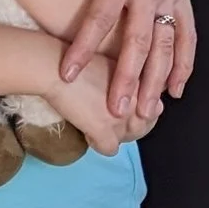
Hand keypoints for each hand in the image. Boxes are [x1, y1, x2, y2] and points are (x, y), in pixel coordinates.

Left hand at [35, 0, 198, 117]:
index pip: (101, 18)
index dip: (83, 47)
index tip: (67, 73)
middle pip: (138, 43)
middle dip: (126, 79)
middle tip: (115, 111)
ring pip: (165, 46)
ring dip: (155, 80)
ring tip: (146, 112)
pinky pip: (187, 33)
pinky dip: (184, 62)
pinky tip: (176, 87)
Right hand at [45, 52, 159, 156]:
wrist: (54, 66)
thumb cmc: (78, 58)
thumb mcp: (113, 63)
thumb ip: (129, 79)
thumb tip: (136, 95)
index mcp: (142, 83)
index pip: (154, 109)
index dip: (138, 111)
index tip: (122, 108)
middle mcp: (138, 101)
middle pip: (143, 127)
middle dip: (128, 126)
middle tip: (107, 119)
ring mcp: (122, 117)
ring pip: (127, 139)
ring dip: (114, 135)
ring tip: (97, 124)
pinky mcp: (103, 130)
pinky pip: (109, 149)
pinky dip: (98, 143)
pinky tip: (87, 132)